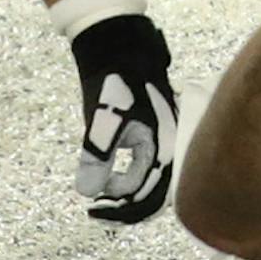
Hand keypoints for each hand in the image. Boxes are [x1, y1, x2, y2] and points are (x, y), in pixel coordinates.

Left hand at [72, 12, 177, 224]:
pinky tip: (111, 178)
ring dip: (128, 196)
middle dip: (126, 210)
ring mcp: (167, 143)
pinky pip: (150, 169)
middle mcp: (172, 150)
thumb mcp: (102, 120)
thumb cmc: (114, 81)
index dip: (119, 210)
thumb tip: (88, 193)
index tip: (93, 208)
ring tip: (102, 199)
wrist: (122, 47)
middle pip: (154, 198)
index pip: (146, 197)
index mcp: (165, 148)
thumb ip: (97, 158)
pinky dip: (132, 179)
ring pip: (153, 184)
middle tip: (97, 212)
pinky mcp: (158, 136)